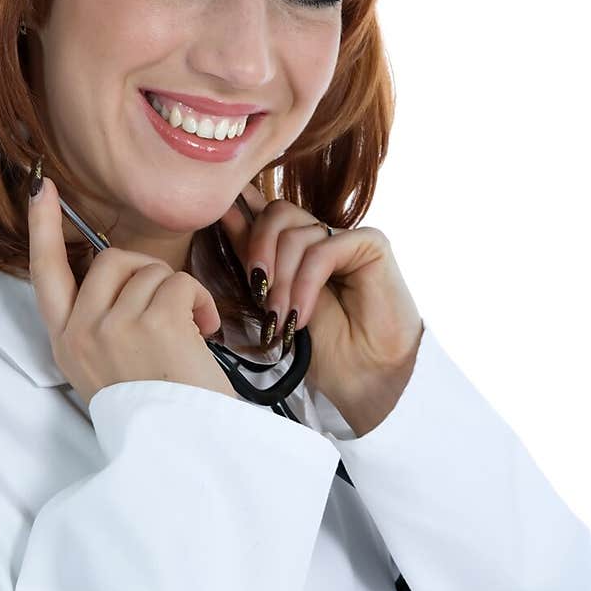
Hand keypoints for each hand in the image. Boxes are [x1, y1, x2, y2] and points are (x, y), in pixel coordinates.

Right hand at [28, 174, 238, 408]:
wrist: (186, 446)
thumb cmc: (160, 408)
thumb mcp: (109, 366)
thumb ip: (102, 321)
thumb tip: (123, 275)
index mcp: (66, 344)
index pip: (46, 274)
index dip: (43, 228)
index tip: (42, 189)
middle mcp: (81, 333)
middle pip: (111, 260)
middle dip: (148, 272)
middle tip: (170, 308)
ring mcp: (113, 326)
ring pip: (150, 271)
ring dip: (180, 294)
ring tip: (189, 334)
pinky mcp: (151, 323)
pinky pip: (180, 283)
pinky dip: (201, 303)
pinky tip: (204, 334)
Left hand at [218, 182, 424, 435]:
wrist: (363, 378)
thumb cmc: (322, 350)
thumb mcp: (273, 301)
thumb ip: (254, 258)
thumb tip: (226, 213)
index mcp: (297, 247)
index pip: (264, 214)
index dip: (241, 220)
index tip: (220, 228)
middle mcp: (321, 237)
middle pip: (277, 212)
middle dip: (257, 250)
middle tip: (257, 293)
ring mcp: (345, 239)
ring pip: (296, 233)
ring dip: (282, 281)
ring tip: (281, 320)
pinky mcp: (370, 244)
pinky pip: (322, 251)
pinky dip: (304, 284)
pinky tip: (302, 315)